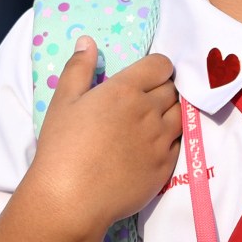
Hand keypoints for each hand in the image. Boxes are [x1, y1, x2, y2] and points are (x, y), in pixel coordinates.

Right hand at [26, 39, 180, 239]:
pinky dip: (170, 139)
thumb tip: (88, 42)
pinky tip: (152, 145)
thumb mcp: (63, 101)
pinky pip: (179, 143)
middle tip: (145, 100)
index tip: (149, 75)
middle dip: (162, 89)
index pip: (161, 65)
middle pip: (172, 89)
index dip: (157, 67)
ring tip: (152, 121)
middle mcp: (149, 111)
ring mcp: (161, 140)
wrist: (71, 199)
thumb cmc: (62, 147)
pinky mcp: (166, 166)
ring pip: (180, 115)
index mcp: (125, 90)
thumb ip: (78, 68)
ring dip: (170, 112)